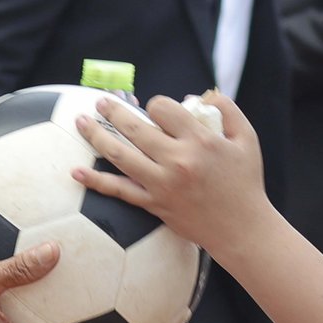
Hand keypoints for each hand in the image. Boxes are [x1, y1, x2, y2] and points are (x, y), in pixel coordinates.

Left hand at [72, 90, 273, 256]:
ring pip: (119, 155)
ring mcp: (161, 183)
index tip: (157, 109)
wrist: (241, 228)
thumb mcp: (247, 139)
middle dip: (113, 111)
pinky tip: (76, 172)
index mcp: (199, 141)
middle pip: (135, 128)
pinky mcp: (152, 204)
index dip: (156, 104)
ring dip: (95, 135)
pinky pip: (118, 190)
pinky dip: (95, 181)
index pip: (163, 109)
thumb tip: (201, 95)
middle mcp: (177, 161)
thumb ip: (227, 110)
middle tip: (100, 102)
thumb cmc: (245, 181)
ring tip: (81, 121)